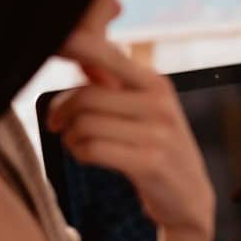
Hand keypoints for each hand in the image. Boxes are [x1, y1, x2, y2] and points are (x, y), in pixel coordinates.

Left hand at [47, 31, 214, 238]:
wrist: (188, 197)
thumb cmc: (156, 148)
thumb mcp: (142, 108)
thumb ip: (110, 78)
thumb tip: (74, 43)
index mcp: (155, 82)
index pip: (104, 51)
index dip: (73, 43)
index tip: (53, 46)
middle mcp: (160, 101)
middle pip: (86, 95)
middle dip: (60, 111)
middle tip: (56, 123)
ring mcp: (158, 132)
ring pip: (85, 124)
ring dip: (70, 137)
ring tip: (77, 143)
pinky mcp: (151, 162)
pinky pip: (93, 150)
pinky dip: (79, 153)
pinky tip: (86, 156)